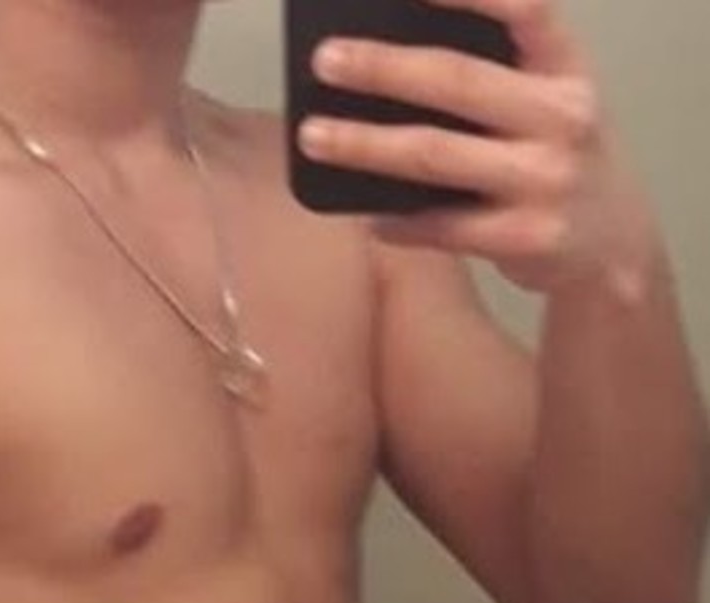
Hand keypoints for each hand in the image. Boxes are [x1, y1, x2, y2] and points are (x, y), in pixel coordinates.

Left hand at [298, 0, 658, 292]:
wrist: (616, 249)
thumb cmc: (562, 164)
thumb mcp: (552, 105)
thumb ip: (498, 80)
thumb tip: (389, 68)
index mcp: (565, 69)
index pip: (522, 9)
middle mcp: (562, 117)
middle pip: (457, 81)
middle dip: (383, 68)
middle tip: (326, 60)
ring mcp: (545, 180)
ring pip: (436, 155)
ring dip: (365, 145)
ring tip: (315, 137)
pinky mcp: (527, 238)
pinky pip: (442, 226)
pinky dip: (397, 222)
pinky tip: (364, 217)